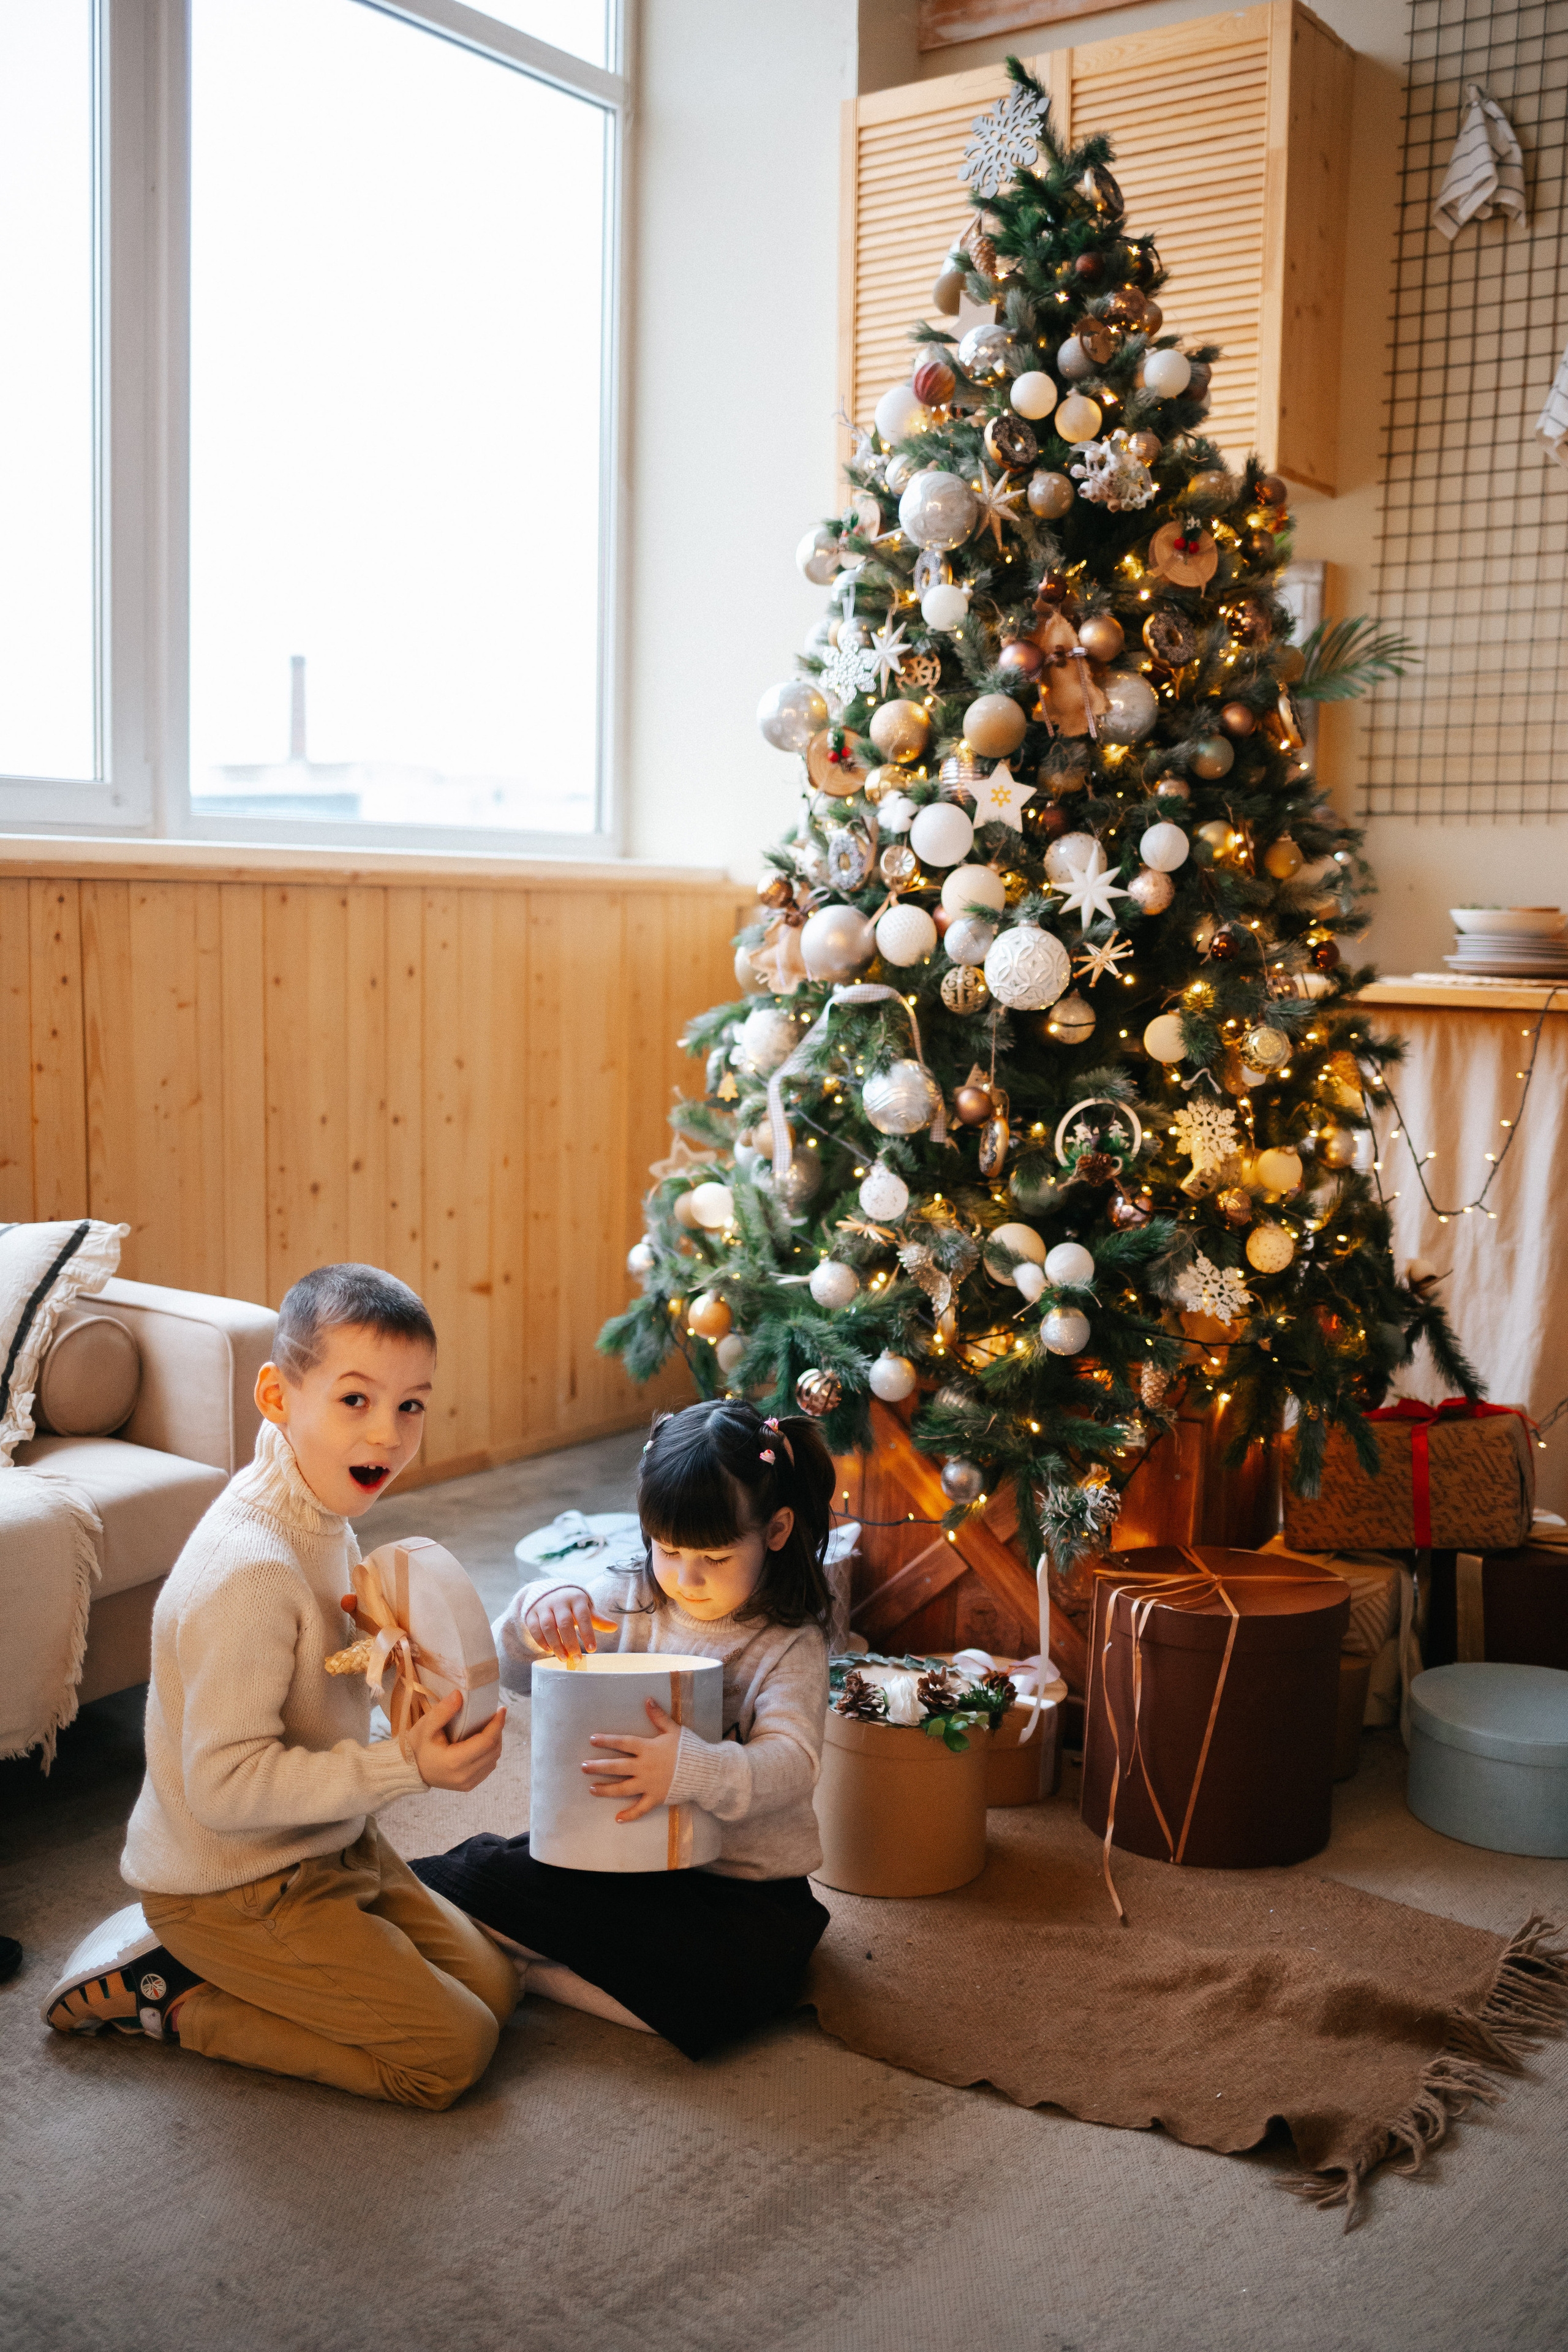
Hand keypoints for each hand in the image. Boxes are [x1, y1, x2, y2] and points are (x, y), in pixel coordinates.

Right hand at [407, 1687, 506, 1791]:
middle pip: (494, 1751)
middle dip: (498, 1731)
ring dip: (495, 1742)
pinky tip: (483, 1742)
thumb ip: (442, 1711)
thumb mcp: (425, 1726)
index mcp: (455, 1761)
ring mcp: (468, 1783)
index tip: (501, 1709)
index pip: (487, 1742)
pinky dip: (490, 1753)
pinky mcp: (469, 1785)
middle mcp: (465, 1776)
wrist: (409, 1770)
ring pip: (494, 1760)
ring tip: (490, 1727)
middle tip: (495, 1715)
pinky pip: (488, 1768)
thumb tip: (459, 1695)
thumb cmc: (417, 1746)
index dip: (497, 1725)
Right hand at [522, 1586, 615, 1665]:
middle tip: (577, 1659)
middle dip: (571, 1643)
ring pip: (548, 1626)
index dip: (588, 1633)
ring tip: (564, 1658)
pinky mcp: (531, 1613)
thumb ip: (597, 1619)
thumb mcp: (585, 1608)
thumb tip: (614, 1628)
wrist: (548, 1592)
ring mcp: (543, 1606)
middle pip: (564, 1623)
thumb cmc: (572, 1604)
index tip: (592, 1650)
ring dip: (556, 1644)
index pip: (583, 1616)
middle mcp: (559, 1601)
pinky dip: (541, 1641)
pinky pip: (534, 1628)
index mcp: (576, 1598)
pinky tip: (549, 1651)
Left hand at [583, 1697, 680, 1822]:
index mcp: (647, 1749)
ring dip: (605, 1789)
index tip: (592, 1739)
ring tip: (591, 1789)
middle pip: (616, 1767)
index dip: (607, 1741)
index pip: (622, 1743)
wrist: (705, 1771)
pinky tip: (617, 1818)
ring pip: (622, 1788)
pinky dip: (629, 1814)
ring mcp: (648, 1785)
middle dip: (598, 1767)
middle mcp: (644, 1767)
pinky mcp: (655, 1798)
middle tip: (583, 1767)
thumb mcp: (674, 1730)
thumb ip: (658, 1717)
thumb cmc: (689, 1749)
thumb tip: (647, 1700)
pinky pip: (640, 1809)